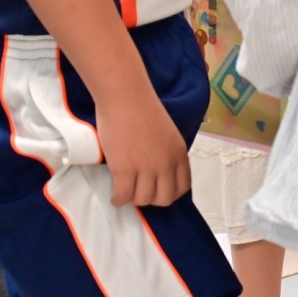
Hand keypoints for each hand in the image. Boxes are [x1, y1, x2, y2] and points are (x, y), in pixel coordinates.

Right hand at [94, 87, 190, 207]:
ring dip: (133, 199)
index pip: (182, 187)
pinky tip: (115, 195)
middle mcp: (166, 163)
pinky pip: (123, 196)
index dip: (169, 194)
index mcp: (179, 153)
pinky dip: (117, 199)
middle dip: (151, 199)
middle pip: (164, 199)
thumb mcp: (168, 133)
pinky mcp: (124, 169)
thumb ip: (167, 152)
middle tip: (139, 192)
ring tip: (125, 191)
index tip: (157, 191)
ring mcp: (146, 168)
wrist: (125, 96)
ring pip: (143, 200)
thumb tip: (159, 171)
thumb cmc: (143, 109)